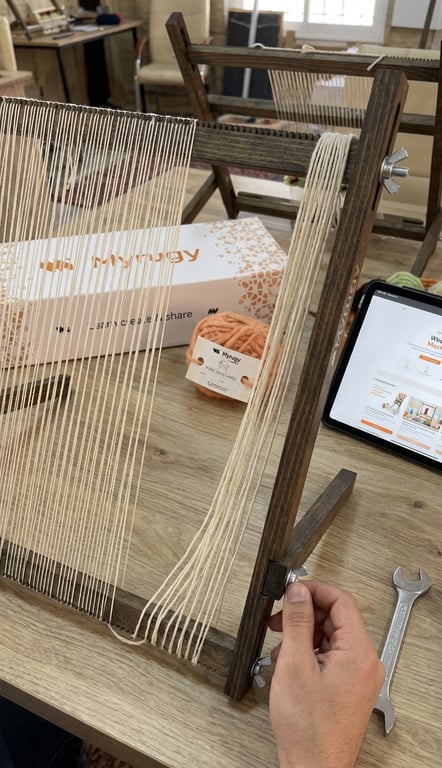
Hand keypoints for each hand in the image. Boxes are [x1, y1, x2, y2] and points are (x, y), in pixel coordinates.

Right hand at [268, 580, 383, 767]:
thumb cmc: (308, 728)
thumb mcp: (295, 664)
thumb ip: (297, 622)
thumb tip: (298, 592)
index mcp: (359, 652)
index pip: (342, 601)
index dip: (315, 591)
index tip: (293, 590)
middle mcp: (365, 663)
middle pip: (336, 619)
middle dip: (305, 615)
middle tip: (279, 618)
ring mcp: (358, 677)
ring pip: (331, 638)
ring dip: (304, 635)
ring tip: (280, 646)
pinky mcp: (348, 688)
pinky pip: (331, 657)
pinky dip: (309, 653)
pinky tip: (289, 663)